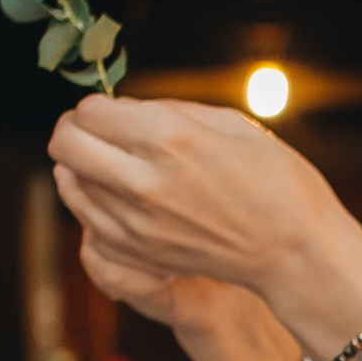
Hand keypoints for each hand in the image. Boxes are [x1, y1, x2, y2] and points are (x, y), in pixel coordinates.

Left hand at [50, 95, 325, 302]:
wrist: (295, 251)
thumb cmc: (275, 179)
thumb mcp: (229, 123)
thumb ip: (168, 110)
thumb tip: (123, 109)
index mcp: (169, 137)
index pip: (90, 111)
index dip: (98, 106)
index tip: (113, 112)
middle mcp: (144, 180)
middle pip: (66, 145)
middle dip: (73, 131)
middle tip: (91, 131)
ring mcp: (138, 223)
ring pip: (71, 184)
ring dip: (80, 168)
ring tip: (104, 164)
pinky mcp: (140, 254)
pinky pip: (88, 223)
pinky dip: (93, 206)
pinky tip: (115, 199)